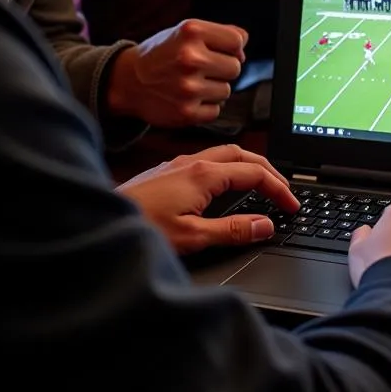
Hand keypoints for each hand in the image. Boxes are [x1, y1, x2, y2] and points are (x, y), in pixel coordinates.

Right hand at [106, 19, 246, 127]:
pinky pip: (216, 110)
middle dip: (222, 68)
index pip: (237, 40)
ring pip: (226, 90)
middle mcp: (190, 58)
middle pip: (235, 67)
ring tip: (191, 83)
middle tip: (202, 68)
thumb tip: (243, 50)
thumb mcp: (186, 31)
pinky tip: (188, 98)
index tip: (219, 51)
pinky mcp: (186, 112)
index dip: (232, 48)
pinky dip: (205, 106)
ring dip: (213, 88)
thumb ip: (221, 33)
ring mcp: (188, 87)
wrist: (129, 81)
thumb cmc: (163, 54)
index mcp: (192, 31)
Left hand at [117, 143, 299, 254]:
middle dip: (268, 169)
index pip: (254, 173)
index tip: (292, 206)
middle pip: (242, 154)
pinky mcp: (167, 171)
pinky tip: (226, 186)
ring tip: (262, 185)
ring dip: (248, 166)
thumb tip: (266, 225)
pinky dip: (229, 168)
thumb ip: (232, 229)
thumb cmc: (139, 228)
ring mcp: (178, 164)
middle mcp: (192, 162)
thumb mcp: (192, 237)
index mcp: (203, 174)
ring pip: (225, 154)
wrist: (98, 220)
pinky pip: (208, 160)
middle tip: (284, 190)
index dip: (278, 188)